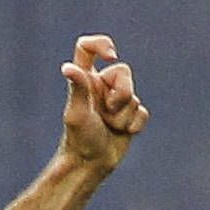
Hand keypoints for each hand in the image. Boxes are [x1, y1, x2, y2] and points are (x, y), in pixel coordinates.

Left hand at [59, 34, 146, 173]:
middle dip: (120, 94)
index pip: (86, 48)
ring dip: (123, 116)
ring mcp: (117, 101)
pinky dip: (134, 125)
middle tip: (106, 114)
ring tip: (109, 127)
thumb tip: (67, 67)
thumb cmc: (79, 139)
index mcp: (85, 80)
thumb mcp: (77, 113)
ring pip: (134, 96)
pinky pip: (143, 112)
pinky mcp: (130, 116)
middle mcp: (101, 86)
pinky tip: (123, 133)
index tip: (111, 56)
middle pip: (123, 71)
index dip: (100, 44)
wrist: (90, 165)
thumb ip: (78, 88)